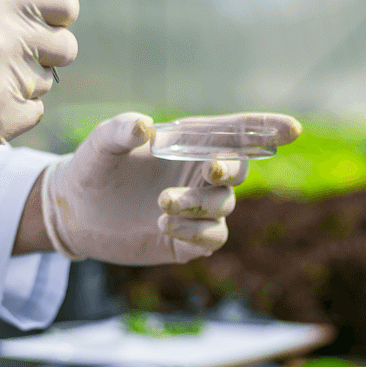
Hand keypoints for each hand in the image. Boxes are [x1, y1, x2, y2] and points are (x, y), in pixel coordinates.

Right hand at [0, 0, 77, 177]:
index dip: (55, 16)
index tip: (40, 26)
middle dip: (44, 54)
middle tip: (9, 61)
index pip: (63, 4)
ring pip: (43, 85)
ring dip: (20, 86)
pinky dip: (7, 115)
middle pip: (64, 48)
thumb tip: (38, 23)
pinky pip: (28, 116)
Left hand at [28, 112, 299, 264]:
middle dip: (230, 169)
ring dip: (198, 204)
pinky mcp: (188, 239)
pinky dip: (197, 232)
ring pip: (223, 205)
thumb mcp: (100, 145)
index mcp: (189, 142)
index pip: (237, 132)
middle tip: (210, 171)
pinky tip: (165, 226)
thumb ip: (119, 131)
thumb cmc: (91, 168)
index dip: (267, 129)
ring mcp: (197, 207)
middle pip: (237, 168)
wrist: (73, 212)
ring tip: (161, 206)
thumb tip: (145, 127)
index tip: (292, 130)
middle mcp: (199, 173)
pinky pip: (213, 237)